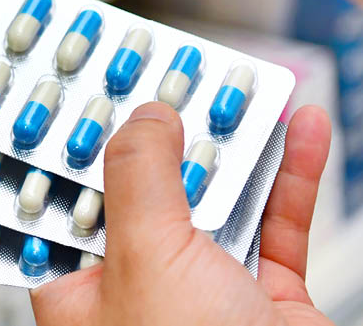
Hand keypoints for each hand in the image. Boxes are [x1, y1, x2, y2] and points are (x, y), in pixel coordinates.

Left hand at [31, 102, 333, 325]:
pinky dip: (290, 174)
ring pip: (214, 192)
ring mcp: (203, 286)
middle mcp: (138, 280)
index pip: (62, 190)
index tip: (78, 80)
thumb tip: (145, 116)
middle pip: (144, 180)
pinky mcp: (263, 296)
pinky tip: (300, 128)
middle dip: (162, 122)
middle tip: (171, 66)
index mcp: (82, 282)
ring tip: (239, 85)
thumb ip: (139, 177)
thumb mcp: (146, 260)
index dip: (70, 133)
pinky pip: (276, 221)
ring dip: (232, 138)